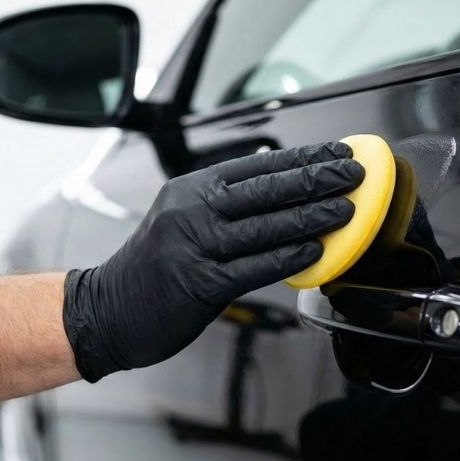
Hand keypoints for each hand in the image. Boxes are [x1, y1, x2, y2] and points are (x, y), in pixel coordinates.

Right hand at [63, 141, 363, 381]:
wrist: (106, 308)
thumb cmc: (154, 264)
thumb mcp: (181, 217)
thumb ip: (226, 202)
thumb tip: (283, 189)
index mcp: (192, 188)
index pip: (258, 165)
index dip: (303, 157)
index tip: (338, 152)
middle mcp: (192, 210)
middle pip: (266, 189)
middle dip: (316, 178)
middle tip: (353, 172)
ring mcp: (194, 246)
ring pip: (265, 226)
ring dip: (311, 216)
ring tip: (346, 209)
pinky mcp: (199, 284)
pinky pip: (254, 267)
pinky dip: (288, 258)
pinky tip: (316, 250)